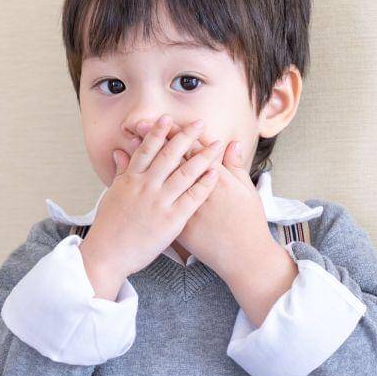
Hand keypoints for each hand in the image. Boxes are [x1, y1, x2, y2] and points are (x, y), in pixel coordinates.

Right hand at [79, 114, 224, 280]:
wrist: (107, 254)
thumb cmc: (108, 226)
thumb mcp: (112, 194)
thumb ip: (120, 172)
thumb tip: (120, 151)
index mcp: (130, 180)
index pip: (146, 150)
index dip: (158, 133)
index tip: (168, 119)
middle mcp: (145, 187)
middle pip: (169, 155)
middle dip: (185, 137)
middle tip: (199, 123)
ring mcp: (158, 202)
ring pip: (184, 173)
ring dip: (202, 156)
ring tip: (216, 144)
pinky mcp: (171, 220)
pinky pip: (192, 197)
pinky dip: (204, 183)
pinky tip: (215, 172)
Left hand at [132, 120, 267, 277]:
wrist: (242, 255)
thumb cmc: (248, 223)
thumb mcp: (246, 191)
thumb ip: (236, 166)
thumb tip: (231, 143)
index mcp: (218, 177)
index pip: (194, 149)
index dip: (178, 133)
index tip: (165, 120)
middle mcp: (196, 189)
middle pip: (173, 160)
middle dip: (155, 142)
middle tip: (138, 124)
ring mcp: (183, 207)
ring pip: (160, 178)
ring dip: (144, 163)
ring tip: (129, 146)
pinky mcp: (176, 223)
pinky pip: (155, 203)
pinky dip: (144, 189)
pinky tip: (131, 180)